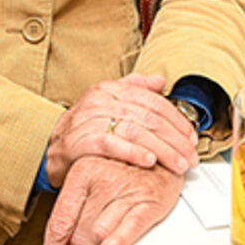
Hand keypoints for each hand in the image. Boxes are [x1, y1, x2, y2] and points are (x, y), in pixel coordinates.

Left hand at [38, 156, 183, 244]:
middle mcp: (101, 180)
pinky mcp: (149, 200)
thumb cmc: (125, 168)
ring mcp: (125, 190)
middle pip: (77, 233)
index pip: (60, 221)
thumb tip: (59, 240)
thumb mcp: (94, 176)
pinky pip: (131, 225)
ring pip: (99, 234)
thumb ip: (76, 204)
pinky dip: (117, 243)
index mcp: (81, 173)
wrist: (162, 151)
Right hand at [45, 74, 195, 187]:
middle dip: (175, 139)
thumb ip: (135, 88)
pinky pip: (111, 145)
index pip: (153, 101)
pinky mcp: (79, 141)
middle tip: (190, 155)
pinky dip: (133, 153)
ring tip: (177, 164)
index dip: (177, 119)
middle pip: (148, 117)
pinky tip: (149, 161)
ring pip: (135, 132)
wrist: (53, 147)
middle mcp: (100, 101)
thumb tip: (160, 80)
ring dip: (162, 150)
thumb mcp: (108, 101)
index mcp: (110, 89)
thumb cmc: (86, 127)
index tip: (191, 136)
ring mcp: (88, 120)